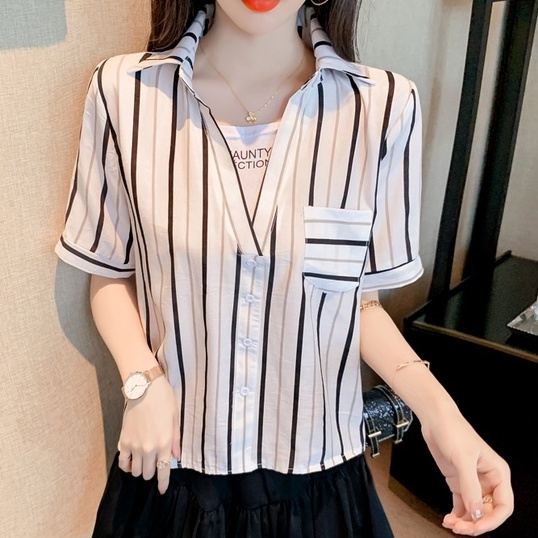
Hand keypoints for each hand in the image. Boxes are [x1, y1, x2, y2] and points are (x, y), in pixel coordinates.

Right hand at [117, 376, 179, 494]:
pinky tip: (130, 461)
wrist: (144, 387)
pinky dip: (126, 465)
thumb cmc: (163, 399)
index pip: (163, 471)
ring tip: (142, 461)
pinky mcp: (123, 440)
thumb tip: (177, 456)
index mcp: (164, 443)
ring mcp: (135, 446)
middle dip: (151, 472)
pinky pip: (122, 462)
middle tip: (153, 465)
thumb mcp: (175, 418)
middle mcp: (149, 448)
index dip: (163, 484)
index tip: (162, 490)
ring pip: (135, 471)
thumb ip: (175, 440)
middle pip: (147, 474)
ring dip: (139, 469)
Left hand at [421, 413, 512, 535]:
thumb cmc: (453, 431)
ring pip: (475, 511)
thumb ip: (470, 486)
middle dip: (476, 523)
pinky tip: (448, 519)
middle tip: (460, 528)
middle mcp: (488, 480)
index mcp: (498, 473)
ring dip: (465, 521)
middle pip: (489, 512)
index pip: (504, 506)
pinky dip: (457, 514)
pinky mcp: (458, 481)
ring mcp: (472, 482)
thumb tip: (476, 512)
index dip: (493, 520)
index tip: (477, 526)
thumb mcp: (462, 458)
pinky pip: (462, 505)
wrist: (435, 419)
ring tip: (451, 524)